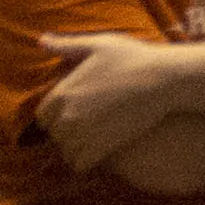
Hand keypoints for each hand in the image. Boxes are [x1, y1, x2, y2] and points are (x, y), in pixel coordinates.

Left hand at [42, 29, 190, 159]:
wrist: (163, 79)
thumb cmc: (133, 58)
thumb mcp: (98, 45)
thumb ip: (66, 46)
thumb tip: (41, 40)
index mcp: (63, 92)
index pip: (42, 116)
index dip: (54, 116)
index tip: (71, 113)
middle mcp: (68, 115)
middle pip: (53, 135)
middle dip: (65, 133)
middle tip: (84, 127)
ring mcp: (84, 133)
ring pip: (66, 151)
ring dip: (75, 149)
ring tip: (91, 141)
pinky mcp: (102, 147)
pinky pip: (80, 164)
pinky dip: (85, 162)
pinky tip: (98, 153)